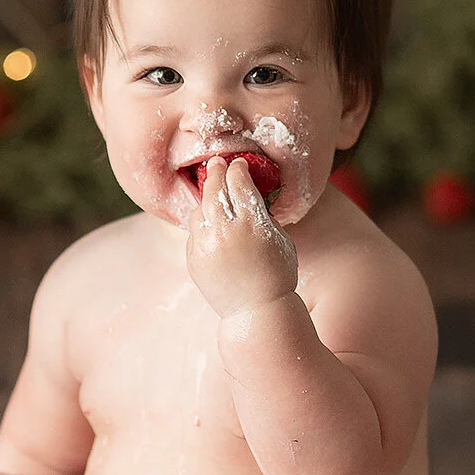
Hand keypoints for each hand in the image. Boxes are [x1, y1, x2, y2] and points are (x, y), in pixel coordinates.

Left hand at [186, 155, 298, 318]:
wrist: (257, 311)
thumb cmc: (277, 274)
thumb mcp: (281, 239)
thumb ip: (263, 216)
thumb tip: (250, 196)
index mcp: (251, 223)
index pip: (239, 183)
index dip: (238, 170)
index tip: (238, 165)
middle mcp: (225, 231)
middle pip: (214, 189)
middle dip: (216, 172)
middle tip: (216, 163)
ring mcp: (206, 246)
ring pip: (199, 210)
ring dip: (206, 200)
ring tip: (212, 196)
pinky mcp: (194, 259)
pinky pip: (194, 234)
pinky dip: (202, 226)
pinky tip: (211, 226)